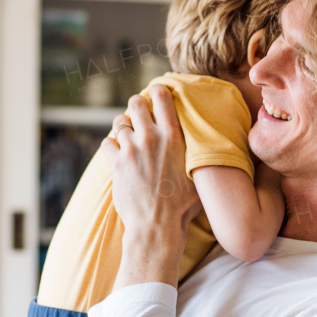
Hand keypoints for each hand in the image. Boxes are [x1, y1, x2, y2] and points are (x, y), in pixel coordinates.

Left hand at [103, 86, 200, 288]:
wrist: (158, 225)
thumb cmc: (183, 204)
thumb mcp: (198, 172)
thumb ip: (197, 151)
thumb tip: (209, 141)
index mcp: (173, 136)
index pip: (162, 97)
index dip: (158, 91)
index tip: (157, 94)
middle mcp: (150, 138)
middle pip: (136, 103)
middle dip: (137, 106)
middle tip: (140, 114)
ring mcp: (131, 150)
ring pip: (119, 122)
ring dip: (124, 126)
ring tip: (129, 135)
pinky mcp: (116, 164)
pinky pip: (107, 143)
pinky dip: (111, 146)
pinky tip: (118, 153)